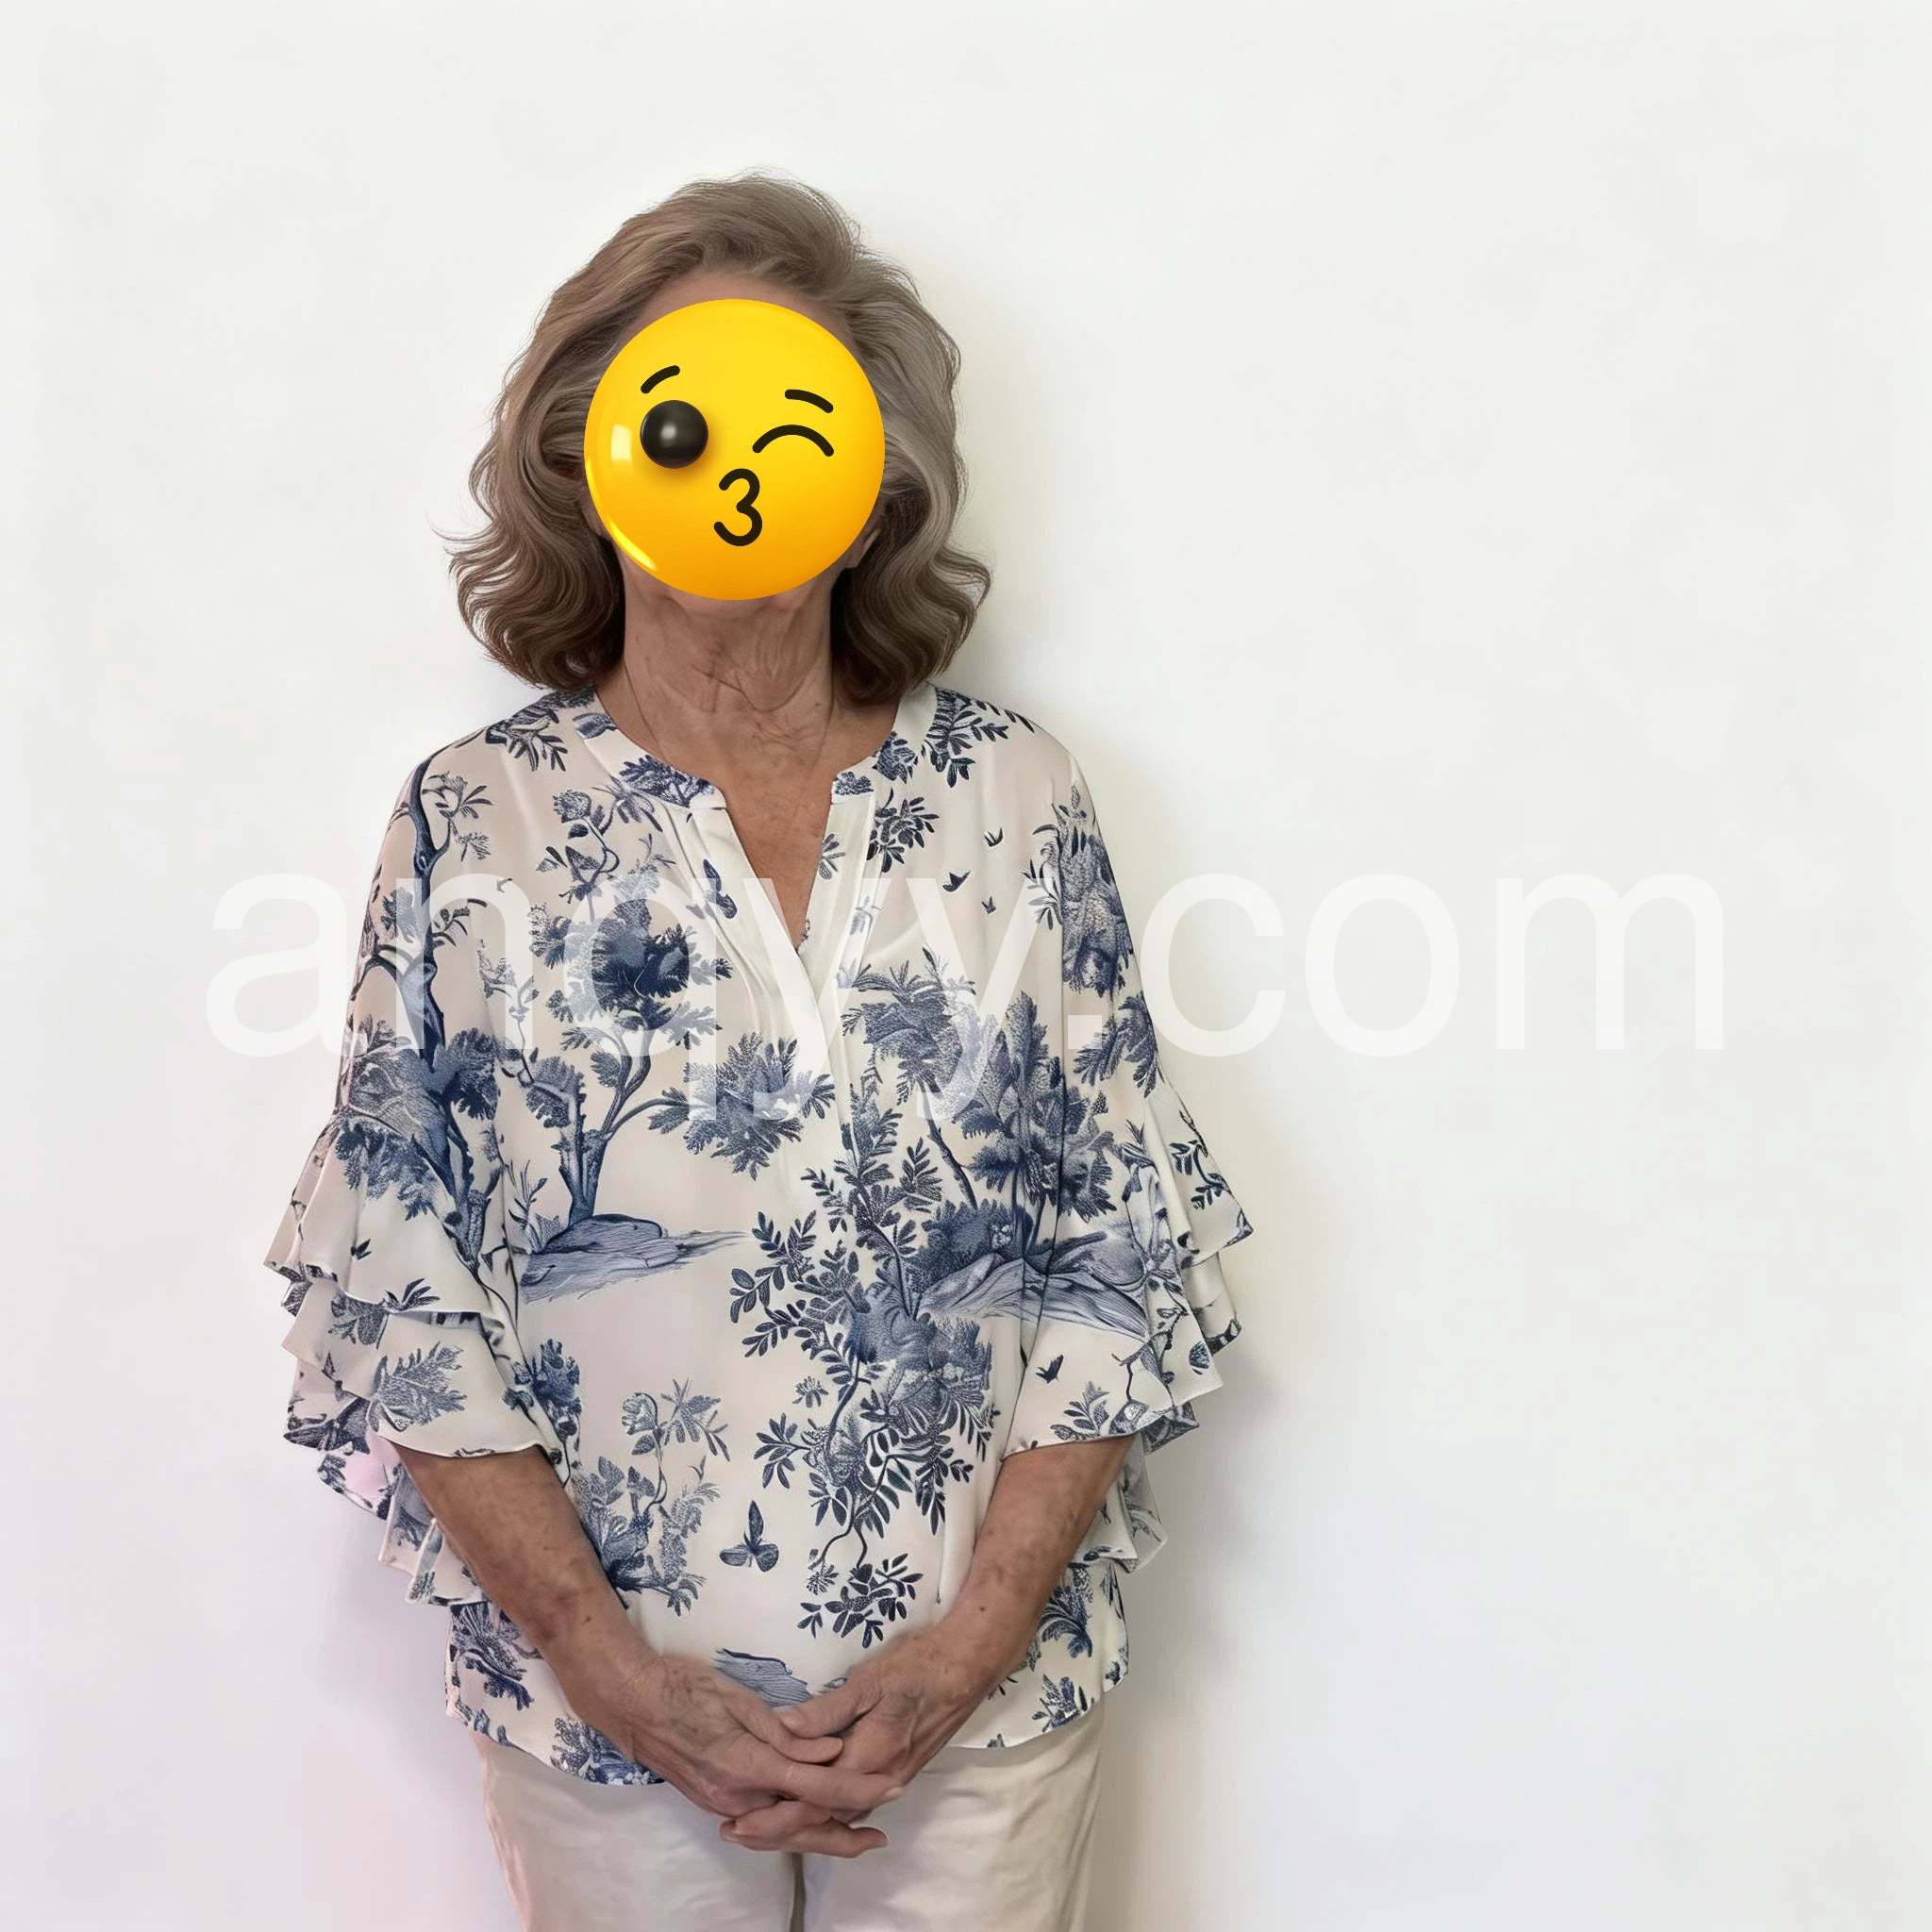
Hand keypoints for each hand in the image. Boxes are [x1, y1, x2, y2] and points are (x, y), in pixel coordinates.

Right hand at [604, 1653, 905, 1856]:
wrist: (633, 1705)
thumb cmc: (685, 1689)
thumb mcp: (739, 1699)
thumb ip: (787, 1733)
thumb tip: (830, 1752)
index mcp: (748, 1766)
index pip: (816, 1786)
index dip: (857, 1789)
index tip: (890, 1788)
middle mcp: (737, 1797)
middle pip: (801, 1825)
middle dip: (844, 1835)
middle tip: (880, 1838)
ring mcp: (723, 1804)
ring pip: (781, 1831)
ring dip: (820, 1836)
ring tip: (855, 1836)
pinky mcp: (715, 1802)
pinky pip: (762, 1825)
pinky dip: (791, 1828)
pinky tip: (809, 1823)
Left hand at [718, 1627, 999, 1853]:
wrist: (964, 1668)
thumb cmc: (916, 1667)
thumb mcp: (868, 1681)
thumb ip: (825, 1710)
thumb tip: (782, 1727)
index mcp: (867, 1758)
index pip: (811, 1802)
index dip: (773, 1815)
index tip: (738, 1819)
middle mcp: (877, 1780)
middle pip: (821, 1821)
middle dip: (777, 1830)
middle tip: (736, 1831)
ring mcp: (888, 1780)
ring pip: (837, 1819)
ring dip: (798, 1827)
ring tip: (759, 1827)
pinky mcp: (893, 1774)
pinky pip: (852, 1808)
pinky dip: (824, 1817)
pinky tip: (805, 1813)